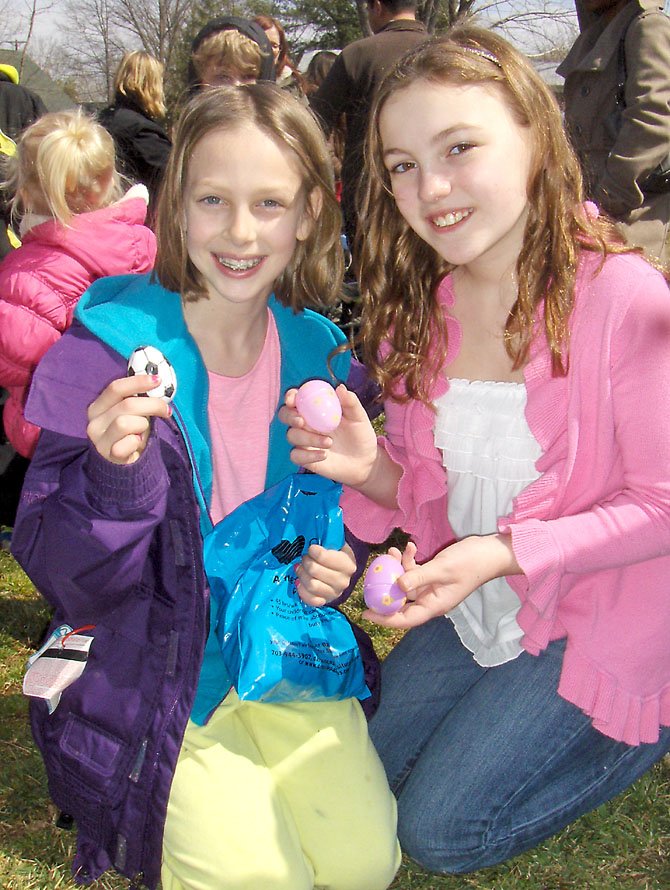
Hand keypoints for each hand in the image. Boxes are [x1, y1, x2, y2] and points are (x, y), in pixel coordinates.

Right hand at [87, 374, 171, 464]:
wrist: (122, 465)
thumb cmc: (129, 435)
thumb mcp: (131, 415)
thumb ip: (137, 400)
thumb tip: (156, 383)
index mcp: (98, 407)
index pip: (115, 388)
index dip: (138, 382)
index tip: (157, 381)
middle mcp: (95, 422)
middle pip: (126, 404)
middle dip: (152, 405)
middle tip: (166, 410)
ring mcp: (99, 439)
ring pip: (126, 422)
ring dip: (142, 426)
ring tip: (142, 432)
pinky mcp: (108, 455)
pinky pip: (129, 442)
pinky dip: (137, 442)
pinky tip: (136, 445)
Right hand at [279, 384, 377, 487]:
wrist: (364, 461)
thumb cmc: (360, 435)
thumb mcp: (359, 418)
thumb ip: (350, 403)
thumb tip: (340, 388)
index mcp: (315, 409)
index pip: (297, 398)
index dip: (291, 396)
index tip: (293, 399)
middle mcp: (306, 423)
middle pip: (285, 415)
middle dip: (289, 416)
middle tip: (301, 421)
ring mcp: (304, 440)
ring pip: (292, 435)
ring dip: (308, 438)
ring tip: (329, 442)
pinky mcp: (304, 457)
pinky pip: (295, 455)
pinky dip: (308, 455)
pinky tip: (324, 455)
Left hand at [295, 542, 355, 606]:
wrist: (340, 572)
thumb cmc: (335, 554)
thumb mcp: (336, 544)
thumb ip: (328, 536)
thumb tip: (318, 523)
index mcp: (348, 564)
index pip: (323, 557)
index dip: (313, 551)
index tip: (311, 548)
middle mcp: (344, 581)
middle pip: (314, 571)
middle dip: (305, 562)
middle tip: (304, 558)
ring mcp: (335, 593)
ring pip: (311, 585)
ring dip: (302, 574)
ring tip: (300, 568)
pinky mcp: (325, 602)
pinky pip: (311, 600)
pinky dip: (302, 590)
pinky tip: (300, 582)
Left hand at [363, 535, 521, 628]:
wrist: (490, 552)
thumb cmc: (470, 563)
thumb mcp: (442, 569)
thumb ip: (419, 577)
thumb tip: (397, 585)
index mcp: (435, 605)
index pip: (406, 619)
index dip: (385, 618)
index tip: (366, 612)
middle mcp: (431, 599)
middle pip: (402, 602)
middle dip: (386, 588)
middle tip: (371, 578)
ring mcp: (432, 587)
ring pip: (407, 583)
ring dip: (398, 568)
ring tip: (392, 551)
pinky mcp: (434, 575)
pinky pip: (415, 572)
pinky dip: (410, 561)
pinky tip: (411, 546)